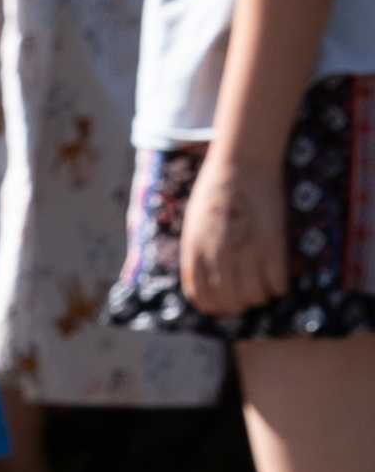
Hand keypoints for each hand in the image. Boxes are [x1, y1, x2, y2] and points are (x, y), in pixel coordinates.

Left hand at [181, 153, 290, 320]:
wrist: (242, 165)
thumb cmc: (216, 191)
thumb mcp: (194, 223)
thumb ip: (197, 250)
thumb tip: (204, 277)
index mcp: (194, 249)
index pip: (199, 295)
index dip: (213, 306)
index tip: (224, 305)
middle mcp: (217, 255)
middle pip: (228, 301)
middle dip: (239, 304)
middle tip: (248, 296)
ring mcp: (245, 251)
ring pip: (254, 296)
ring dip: (260, 296)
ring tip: (263, 284)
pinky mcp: (272, 245)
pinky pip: (277, 284)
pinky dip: (278, 286)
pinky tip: (278, 277)